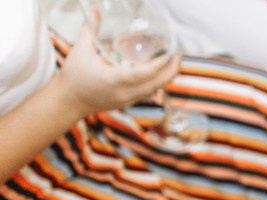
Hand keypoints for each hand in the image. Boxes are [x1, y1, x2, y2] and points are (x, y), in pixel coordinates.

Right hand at [57, 23, 178, 115]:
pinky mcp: (128, 103)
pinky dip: (157, 83)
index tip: (170, 55)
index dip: (158, 66)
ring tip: (174, 63)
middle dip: (170, 72)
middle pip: (155, 85)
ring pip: (154, 91)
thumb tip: (95, 7)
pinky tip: (162, 73)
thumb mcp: (81, 49)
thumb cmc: (72, 75)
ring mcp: (127, 100)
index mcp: (113, 80)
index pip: (142, 75)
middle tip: (179, 56)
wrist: (68, 101)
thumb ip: (90, 27)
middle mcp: (124, 93)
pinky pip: (148, 93)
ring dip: (166, 78)